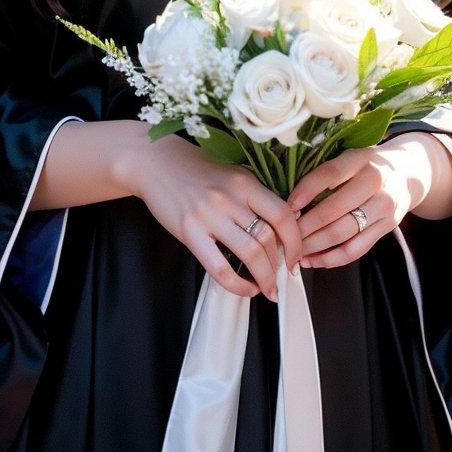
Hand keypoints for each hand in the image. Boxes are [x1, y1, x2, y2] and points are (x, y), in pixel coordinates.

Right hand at [125, 134, 302, 301]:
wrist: (154, 163)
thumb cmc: (195, 169)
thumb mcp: (231, 173)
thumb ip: (254, 196)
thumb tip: (282, 228)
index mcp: (245, 181)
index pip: (283, 214)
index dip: (296, 240)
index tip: (297, 256)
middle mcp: (230, 197)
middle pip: (268, 238)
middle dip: (280, 265)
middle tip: (282, 277)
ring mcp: (209, 215)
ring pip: (250, 253)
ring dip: (265, 278)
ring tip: (269, 289)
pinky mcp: (189, 232)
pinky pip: (219, 267)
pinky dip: (237, 285)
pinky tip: (245, 289)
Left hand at [286, 133, 451, 269]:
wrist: (407, 174)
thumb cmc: (365, 166)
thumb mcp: (349, 157)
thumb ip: (325, 172)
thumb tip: (285, 197)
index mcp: (360, 158)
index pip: (329, 174)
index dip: (305, 191)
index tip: (286, 207)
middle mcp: (375, 181)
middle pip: (334, 209)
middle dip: (304, 226)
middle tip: (284, 235)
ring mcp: (384, 207)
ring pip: (343, 232)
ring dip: (314, 245)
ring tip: (293, 251)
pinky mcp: (387, 228)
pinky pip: (355, 250)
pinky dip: (330, 259)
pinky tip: (312, 260)